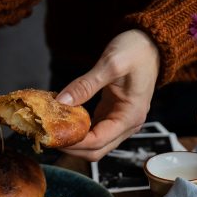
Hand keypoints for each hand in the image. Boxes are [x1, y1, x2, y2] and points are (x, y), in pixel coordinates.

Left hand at [56, 29, 159, 160]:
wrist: (150, 45)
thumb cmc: (136, 51)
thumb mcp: (111, 64)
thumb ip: (86, 85)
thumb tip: (62, 102)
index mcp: (130, 116)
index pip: (98, 141)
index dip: (74, 143)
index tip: (52, 136)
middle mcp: (127, 125)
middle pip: (96, 151)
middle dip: (71, 147)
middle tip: (47, 137)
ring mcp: (120, 122)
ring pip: (94, 144)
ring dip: (73, 142)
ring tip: (51, 131)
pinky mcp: (112, 116)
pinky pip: (93, 131)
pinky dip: (78, 131)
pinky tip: (63, 122)